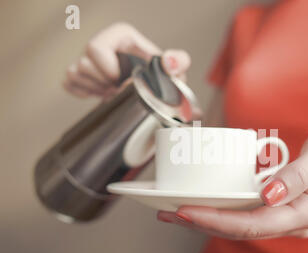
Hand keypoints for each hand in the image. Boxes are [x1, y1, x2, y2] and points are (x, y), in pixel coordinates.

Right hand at [63, 22, 190, 97]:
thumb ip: (178, 62)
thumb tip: (169, 61)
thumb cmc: (164, 82)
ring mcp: (89, 60)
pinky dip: (84, 93)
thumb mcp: (176, 72)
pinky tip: (102, 94)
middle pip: (83, 63)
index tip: (120, 80)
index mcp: (121, 37)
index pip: (95, 47)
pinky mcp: (81, 75)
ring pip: (74, 73)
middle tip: (120, 90)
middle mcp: (103, 44)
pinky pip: (68, 83)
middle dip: (102, 83)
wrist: (153, 99)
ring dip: (95, 88)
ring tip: (113, 92)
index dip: (106, 68)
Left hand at [157, 119, 307, 239]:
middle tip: (167, 212)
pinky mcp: (282, 208)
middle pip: (241, 230)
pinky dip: (221, 211)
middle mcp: (295, 221)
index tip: (186, 211)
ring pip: (241, 226)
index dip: (217, 220)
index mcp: (307, 212)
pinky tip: (202, 204)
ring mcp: (289, 218)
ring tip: (174, 211)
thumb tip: (267, 194)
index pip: (254, 223)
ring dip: (207, 219)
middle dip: (202, 223)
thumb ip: (298, 175)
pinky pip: (247, 215)